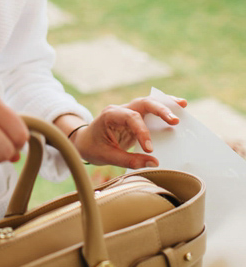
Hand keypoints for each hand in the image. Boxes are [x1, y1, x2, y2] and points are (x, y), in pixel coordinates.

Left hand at [69, 96, 185, 169]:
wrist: (84, 141)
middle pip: (142, 103)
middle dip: (159, 110)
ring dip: (165, 104)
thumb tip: (155, 163)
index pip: (130, 118)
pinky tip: (178, 108)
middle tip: (175, 120)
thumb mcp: (106, 156)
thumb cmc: (93, 147)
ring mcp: (128, 112)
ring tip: (183, 105)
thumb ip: (129, 160)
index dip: (143, 132)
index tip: (150, 149)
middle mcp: (120, 110)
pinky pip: (150, 111)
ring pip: (148, 103)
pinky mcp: (135, 118)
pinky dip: (163, 108)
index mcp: (110, 115)